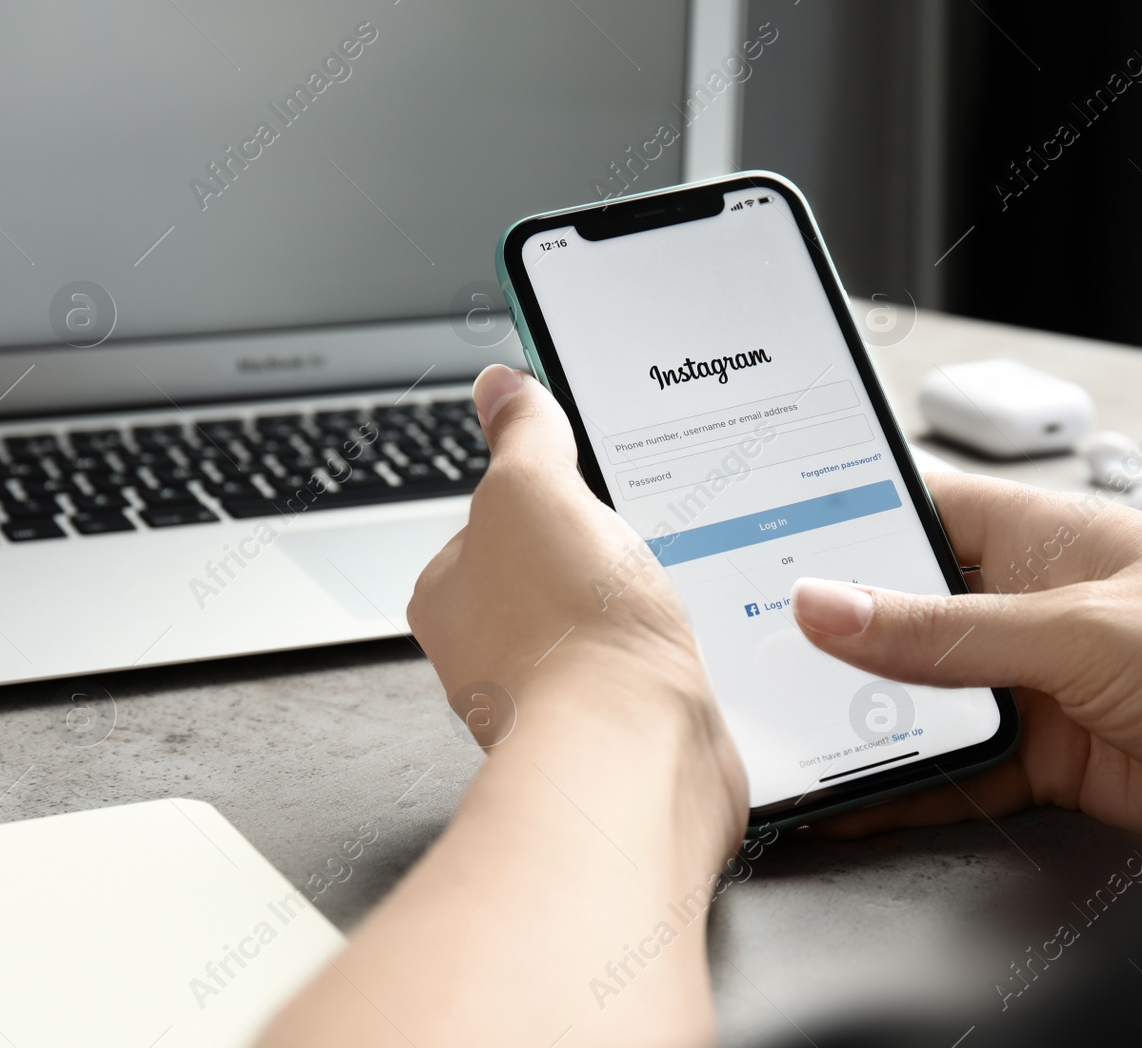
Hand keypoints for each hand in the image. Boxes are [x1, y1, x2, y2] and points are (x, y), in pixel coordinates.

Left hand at [263, 370, 749, 1047]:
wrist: (633, 753)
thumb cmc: (567, 632)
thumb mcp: (535, 489)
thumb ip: (522, 435)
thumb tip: (501, 388)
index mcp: (450, 591)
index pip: (495, 517)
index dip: (551, 491)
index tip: (595, 482)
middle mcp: (491, 650)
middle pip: (553, 570)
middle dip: (605, 551)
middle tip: (644, 534)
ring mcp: (554, 695)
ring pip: (603, 621)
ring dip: (642, 603)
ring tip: (672, 589)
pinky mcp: (614, 729)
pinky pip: (644, 670)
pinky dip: (670, 654)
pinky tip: (690, 643)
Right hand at [790, 473, 1141, 844]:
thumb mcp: (1077, 632)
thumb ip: (945, 631)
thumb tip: (831, 605)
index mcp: (1045, 536)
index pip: (922, 511)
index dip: (845, 521)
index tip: (767, 542)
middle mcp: (1033, 604)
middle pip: (909, 614)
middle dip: (841, 638)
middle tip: (760, 655)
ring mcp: (1037, 683)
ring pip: (924, 696)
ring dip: (867, 718)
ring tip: (794, 732)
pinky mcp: (1046, 754)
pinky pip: (955, 767)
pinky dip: (907, 785)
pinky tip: (858, 794)